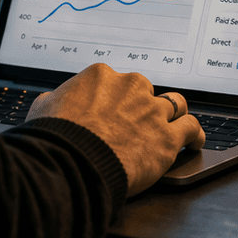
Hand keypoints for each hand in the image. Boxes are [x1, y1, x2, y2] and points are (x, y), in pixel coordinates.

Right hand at [25, 63, 204, 194]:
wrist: (72, 162)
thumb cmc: (56, 137)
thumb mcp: (43, 108)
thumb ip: (54, 99)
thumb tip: (51, 101)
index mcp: (102, 75)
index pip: (117, 82)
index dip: (117, 99)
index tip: (117, 111)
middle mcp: (131, 87)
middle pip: (146, 91)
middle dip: (143, 105)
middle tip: (138, 123)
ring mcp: (152, 111)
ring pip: (174, 105)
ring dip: (173, 115)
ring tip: (175, 125)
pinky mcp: (167, 137)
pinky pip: (192, 128)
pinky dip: (194, 134)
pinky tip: (194, 141)